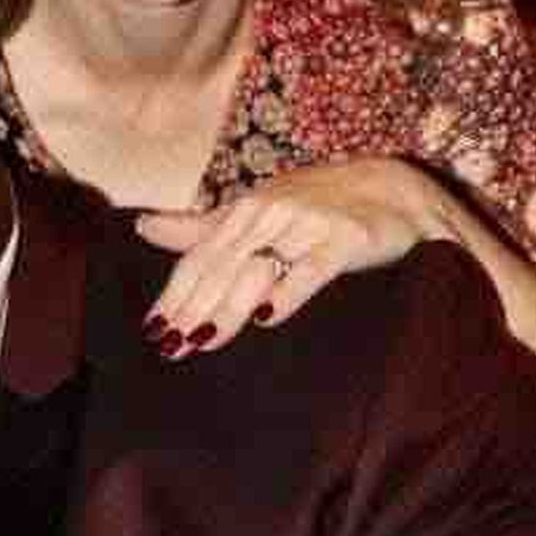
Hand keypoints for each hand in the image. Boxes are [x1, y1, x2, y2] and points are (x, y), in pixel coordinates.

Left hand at [135, 159, 447, 357]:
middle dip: (191, 308)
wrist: (392, 188)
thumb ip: (199, 227)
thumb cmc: (313, 204)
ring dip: (226, 307)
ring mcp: (306, 225)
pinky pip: (311, 269)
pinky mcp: (345, 239)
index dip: (173, 294)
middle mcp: (268, 214)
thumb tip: (143, 227)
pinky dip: (287, 292)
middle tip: (169, 346)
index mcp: (242, 212)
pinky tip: (266, 317)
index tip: (153, 329)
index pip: (198, 258)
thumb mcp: (252, 213)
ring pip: (256, 270)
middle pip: (220, 268)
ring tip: (202, 339)